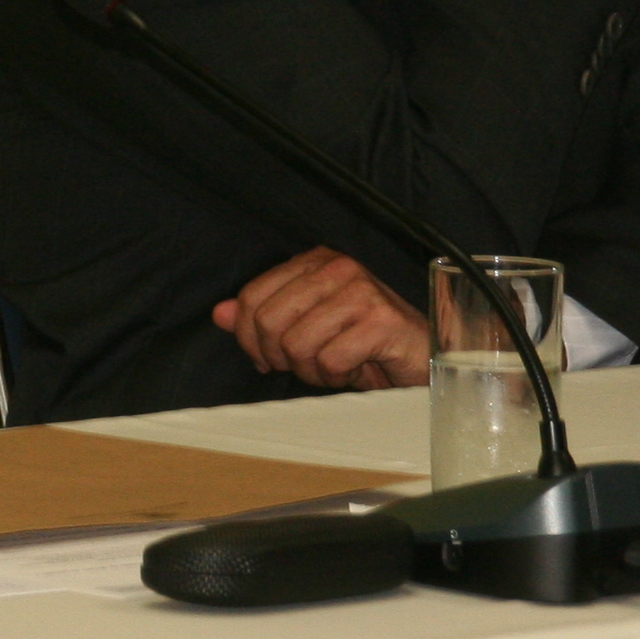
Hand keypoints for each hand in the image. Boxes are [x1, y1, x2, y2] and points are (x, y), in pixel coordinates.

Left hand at [213, 247, 430, 391]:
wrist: (420, 358)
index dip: (248, 337)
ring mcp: (362, 292)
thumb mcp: (305, 327)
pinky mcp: (382, 321)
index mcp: (314, 262)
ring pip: (298, 344)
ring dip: (311, 369)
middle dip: (280, 356)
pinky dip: (336, 377)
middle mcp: (337, 268)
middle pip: (269, 320)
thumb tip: (219, 313)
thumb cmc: (362, 343)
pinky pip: (330, 361)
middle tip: (303, 366)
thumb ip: (262, 317)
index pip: (252, 297)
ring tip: (333, 366)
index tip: (265, 358)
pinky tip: (355, 369)